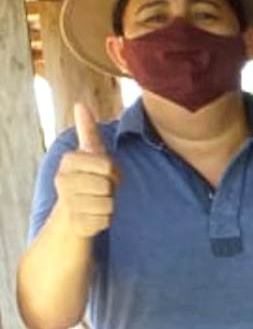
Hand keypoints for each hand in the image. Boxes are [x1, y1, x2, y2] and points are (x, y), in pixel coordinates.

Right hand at [52, 103, 117, 237]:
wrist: (72, 213)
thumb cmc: (87, 178)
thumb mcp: (90, 154)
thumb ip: (88, 131)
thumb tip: (80, 104)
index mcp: (69, 161)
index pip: (107, 165)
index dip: (113, 170)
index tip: (102, 172)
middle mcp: (62, 180)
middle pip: (108, 185)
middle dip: (111, 188)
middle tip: (100, 189)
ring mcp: (67, 203)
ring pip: (108, 203)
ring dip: (109, 204)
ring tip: (95, 201)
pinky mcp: (75, 224)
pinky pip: (106, 220)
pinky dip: (105, 219)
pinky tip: (92, 216)